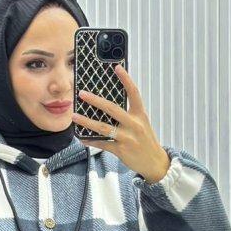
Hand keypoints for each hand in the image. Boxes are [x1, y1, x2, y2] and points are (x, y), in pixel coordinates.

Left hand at [75, 63, 171, 183]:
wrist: (155, 163)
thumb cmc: (146, 141)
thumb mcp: (142, 124)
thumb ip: (129, 114)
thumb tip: (108, 105)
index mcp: (140, 115)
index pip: (134, 93)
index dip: (125, 79)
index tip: (117, 67)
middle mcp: (134, 125)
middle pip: (112, 109)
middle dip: (95, 100)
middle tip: (81, 94)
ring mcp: (127, 138)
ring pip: (103, 127)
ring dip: (87, 121)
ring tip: (75, 116)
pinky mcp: (121, 150)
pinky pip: (102, 144)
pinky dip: (90, 140)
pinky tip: (81, 137)